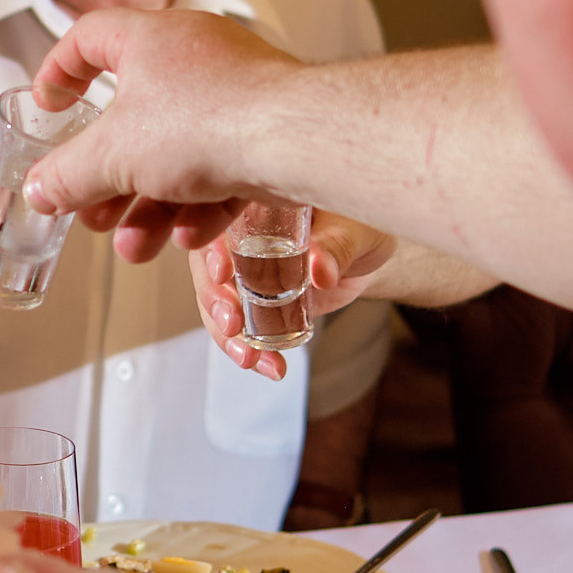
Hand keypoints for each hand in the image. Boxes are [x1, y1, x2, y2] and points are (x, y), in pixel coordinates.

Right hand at [21, 7, 303, 258]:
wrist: (298, 139)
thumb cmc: (209, 121)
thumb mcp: (114, 156)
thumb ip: (68, 176)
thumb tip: (39, 190)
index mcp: (148, 39)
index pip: (88, 37)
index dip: (60, 71)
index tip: (50, 105)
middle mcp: (193, 56)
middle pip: (133, 114)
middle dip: (108, 172)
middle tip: (90, 204)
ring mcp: (235, 91)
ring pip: (178, 149)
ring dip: (149, 201)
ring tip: (134, 243)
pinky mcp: (266, 127)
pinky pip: (220, 164)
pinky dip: (198, 201)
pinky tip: (187, 236)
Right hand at [189, 211, 396, 380]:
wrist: (366, 254)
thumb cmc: (359, 224)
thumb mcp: (355, 230)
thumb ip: (337, 246)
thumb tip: (320, 268)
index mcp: (250, 205)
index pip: (216, 221)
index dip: (212, 247)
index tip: (221, 273)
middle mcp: (237, 236)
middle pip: (206, 267)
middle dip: (213, 299)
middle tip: (231, 323)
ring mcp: (242, 273)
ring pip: (217, 303)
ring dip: (226, 335)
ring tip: (249, 357)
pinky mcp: (254, 302)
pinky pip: (241, 327)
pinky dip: (251, 350)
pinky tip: (271, 367)